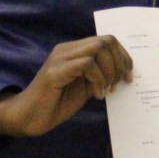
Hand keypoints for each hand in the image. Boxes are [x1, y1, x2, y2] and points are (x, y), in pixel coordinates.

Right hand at [0, 35, 131, 137]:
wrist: (30, 117)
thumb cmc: (58, 102)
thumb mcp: (86, 86)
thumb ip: (101, 74)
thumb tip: (124, 71)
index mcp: (74, 51)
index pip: (107, 40)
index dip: (123, 57)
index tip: (128, 77)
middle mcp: (67, 49)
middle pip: (106, 41)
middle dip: (120, 63)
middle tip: (117, 84)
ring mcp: (60, 58)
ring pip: (98, 49)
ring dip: (109, 72)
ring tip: (105, 91)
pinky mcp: (55, 72)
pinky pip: (86, 64)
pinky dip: (98, 79)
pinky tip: (96, 95)